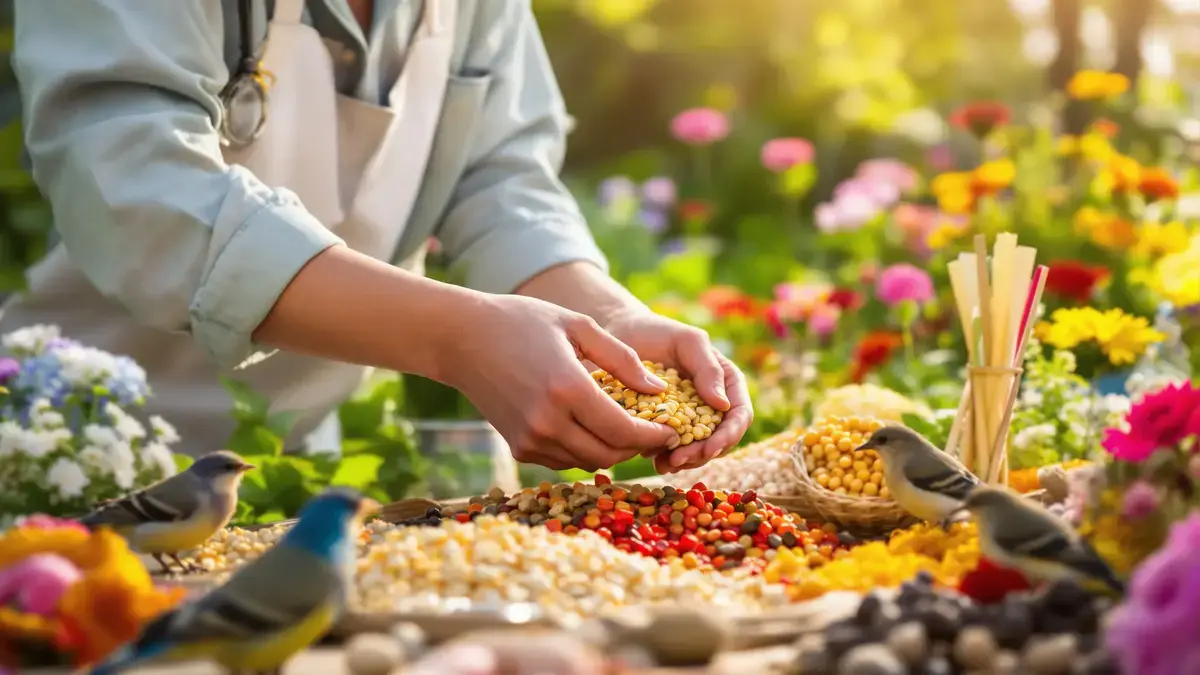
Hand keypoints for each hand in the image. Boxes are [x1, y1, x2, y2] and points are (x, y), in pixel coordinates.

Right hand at [444, 295, 676, 470]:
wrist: (462, 340)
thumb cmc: (523, 322)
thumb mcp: (579, 326)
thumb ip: (623, 359)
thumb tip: (659, 391)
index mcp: (568, 388)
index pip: (624, 430)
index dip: (653, 435)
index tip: (671, 429)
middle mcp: (548, 422)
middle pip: (609, 454)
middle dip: (636, 447)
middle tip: (654, 431)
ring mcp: (530, 439)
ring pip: (588, 461)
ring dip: (612, 450)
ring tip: (626, 429)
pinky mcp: (518, 448)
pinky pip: (564, 460)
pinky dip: (584, 450)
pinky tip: (591, 428)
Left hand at [602, 308, 752, 473]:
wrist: (621, 334)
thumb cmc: (658, 332)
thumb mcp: (687, 342)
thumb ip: (708, 369)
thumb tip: (723, 405)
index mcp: (726, 383)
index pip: (739, 414)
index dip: (728, 435)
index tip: (710, 448)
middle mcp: (710, 404)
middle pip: (719, 439)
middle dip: (702, 454)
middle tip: (679, 459)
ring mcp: (687, 418)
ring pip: (696, 449)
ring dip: (684, 461)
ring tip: (664, 463)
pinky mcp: (663, 426)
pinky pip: (670, 448)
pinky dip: (664, 457)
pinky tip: (651, 458)